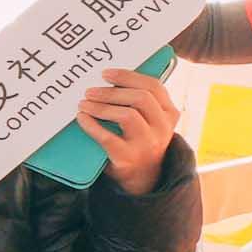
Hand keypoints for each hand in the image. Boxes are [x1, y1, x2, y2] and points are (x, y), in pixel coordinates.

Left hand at [75, 64, 179, 193]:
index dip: (128, 76)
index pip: (153, 87)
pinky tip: (82, 118)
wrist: (143, 178)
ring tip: (83, 103)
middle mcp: (162, 128)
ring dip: (101, 106)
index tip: (106, 73)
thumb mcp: (150, 121)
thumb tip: (109, 79)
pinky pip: (108, 137)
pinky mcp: (128, 158)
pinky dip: (92, 125)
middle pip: (141, 98)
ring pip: (127, 115)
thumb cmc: (140, 141)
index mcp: (169, 113)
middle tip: (90, 91)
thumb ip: (141, 102)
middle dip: (112, 91)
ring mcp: (147, 144)